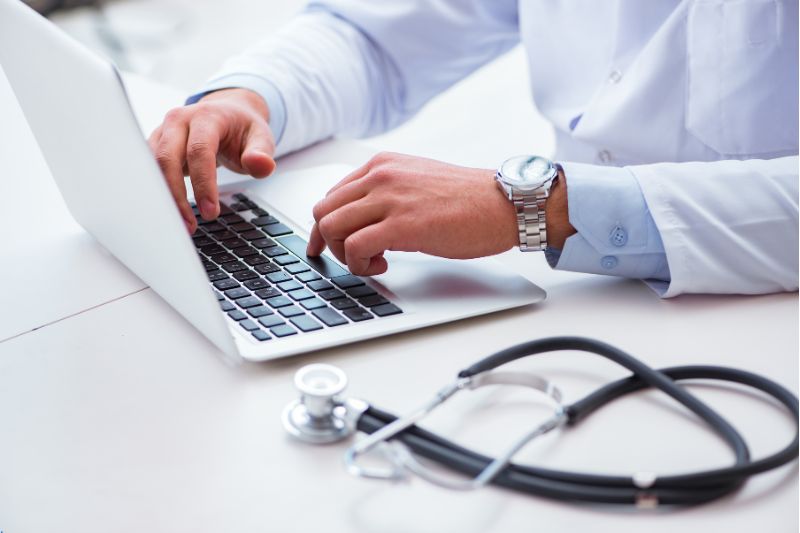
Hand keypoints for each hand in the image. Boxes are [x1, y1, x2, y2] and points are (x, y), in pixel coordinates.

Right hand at [148, 88, 276, 231]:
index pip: (199, 150)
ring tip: (180, 225)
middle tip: (190, 225)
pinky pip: (149, 170)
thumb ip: (262, 154)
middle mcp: (179, 120)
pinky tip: (169, 212)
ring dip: (164, 197)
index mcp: (207, 116)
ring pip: (153, 166)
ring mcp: (163, 131)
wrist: (227, 112)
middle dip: (177, 196)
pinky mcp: (155, 145)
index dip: (203, 183)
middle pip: (167, 158)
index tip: (211, 212)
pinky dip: (157, 192)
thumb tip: (262, 165)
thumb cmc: (242, 129)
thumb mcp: (261, 138)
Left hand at [307, 152, 518, 275]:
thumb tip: (363, 219)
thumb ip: (387, 193)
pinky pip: (354, 247)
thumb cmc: (468, 199)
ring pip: (331, 227)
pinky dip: (360, 264)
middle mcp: (380, 176)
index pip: (332, 195)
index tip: (327, 244)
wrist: (502, 203)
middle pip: (324, 211)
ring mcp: (388, 199)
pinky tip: (382, 266)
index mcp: (381, 164)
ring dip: (344, 254)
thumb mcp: (417, 182)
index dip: (326, 226)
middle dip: (329, 242)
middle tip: (350, 258)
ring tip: (372, 261)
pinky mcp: (400, 225)